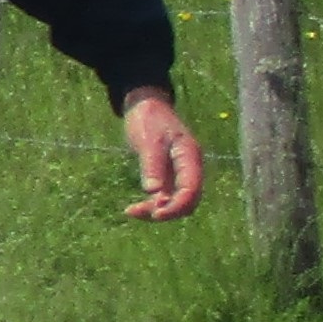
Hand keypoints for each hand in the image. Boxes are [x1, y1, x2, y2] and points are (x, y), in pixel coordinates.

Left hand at [121, 91, 205, 220]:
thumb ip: (152, 165)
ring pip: (175, 202)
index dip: (177, 206)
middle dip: (167, 212)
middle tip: (137, 212)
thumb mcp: (148, 140)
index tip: (156, 215)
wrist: (144, 106)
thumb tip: (153, 192)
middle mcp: (189, 168)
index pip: (191, 189)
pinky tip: (133, 209)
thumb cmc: (148, 118)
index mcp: (190, 156)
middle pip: (187, 201)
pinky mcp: (167, 177)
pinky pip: (164, 198)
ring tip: (131, 211)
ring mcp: (178, 173)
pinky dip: (151, 205)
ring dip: (156, 211)